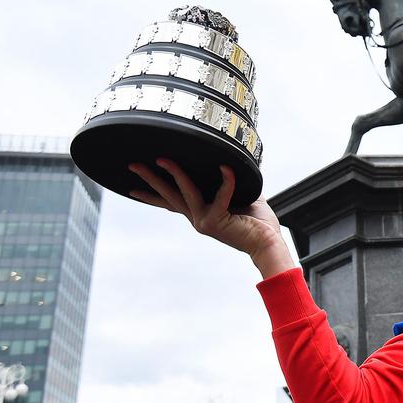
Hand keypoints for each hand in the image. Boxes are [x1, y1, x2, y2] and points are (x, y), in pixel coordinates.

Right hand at [128, 160, 293, 278]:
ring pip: (183, 192)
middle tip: (133, 165)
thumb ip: (233, 185)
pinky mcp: (215, 221)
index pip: (172, 203)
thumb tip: (233, 165)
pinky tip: (227, 169)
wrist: (269, 243)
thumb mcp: (243, 198)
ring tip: (162, 160)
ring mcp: (203, 221)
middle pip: (168, 196)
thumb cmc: (258, 224)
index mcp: (201, 213)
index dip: (152, 196)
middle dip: (150, 180)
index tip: (133, 189)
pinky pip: (220, 195)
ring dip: (173, 174)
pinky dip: (226, 181)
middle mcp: (197, 218)